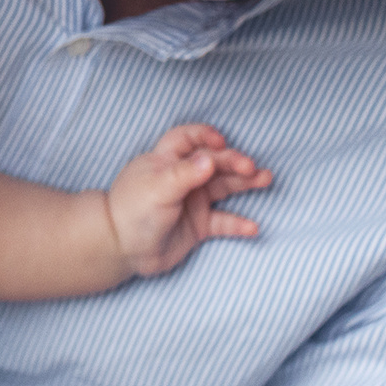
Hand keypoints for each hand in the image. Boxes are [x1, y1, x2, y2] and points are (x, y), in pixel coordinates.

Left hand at [107, 124, 271, 277]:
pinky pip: (223, 221)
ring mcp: (191, 201)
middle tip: (251, 167)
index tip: (221, 142)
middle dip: (234, 162)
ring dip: (245, 184)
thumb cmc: (132, 211)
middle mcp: (182, 178)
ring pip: (224, 187)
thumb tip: (210, 158)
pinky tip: (253, 227)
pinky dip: (238, 224)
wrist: (120, 248)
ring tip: (266, 179)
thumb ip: (184, 173)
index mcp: (166, 161)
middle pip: (214, 162)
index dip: (205, 136)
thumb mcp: (157, 188)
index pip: (188, 138)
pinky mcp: (198, 226)